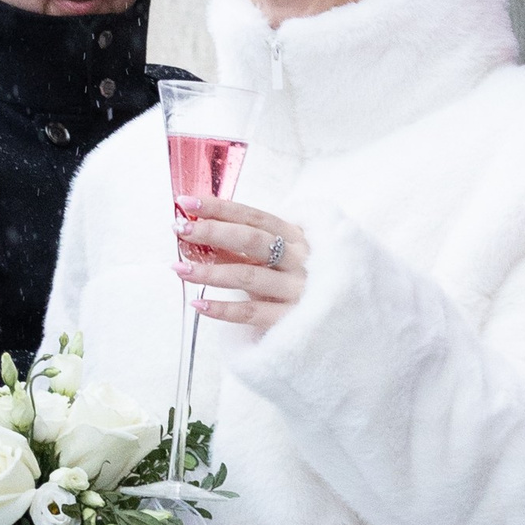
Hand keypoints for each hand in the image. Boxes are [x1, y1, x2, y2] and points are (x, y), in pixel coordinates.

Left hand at [176, 195, 307, 333]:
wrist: (344, 322)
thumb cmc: (303, 283)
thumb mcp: (278, 260)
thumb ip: (244, 250)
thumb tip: (200, 236)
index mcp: (296, 236)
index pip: (253, 216)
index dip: (219, 208)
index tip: (187, 202)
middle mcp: (299, 260)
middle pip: (251, 240)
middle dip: (213, 232)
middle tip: (182, 229)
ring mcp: (297, 290)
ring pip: (248, 276)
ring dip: (210, 271)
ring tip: (180, 268)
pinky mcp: (291, 319)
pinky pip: (252, 312)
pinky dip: (223, 309)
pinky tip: (198, 304)